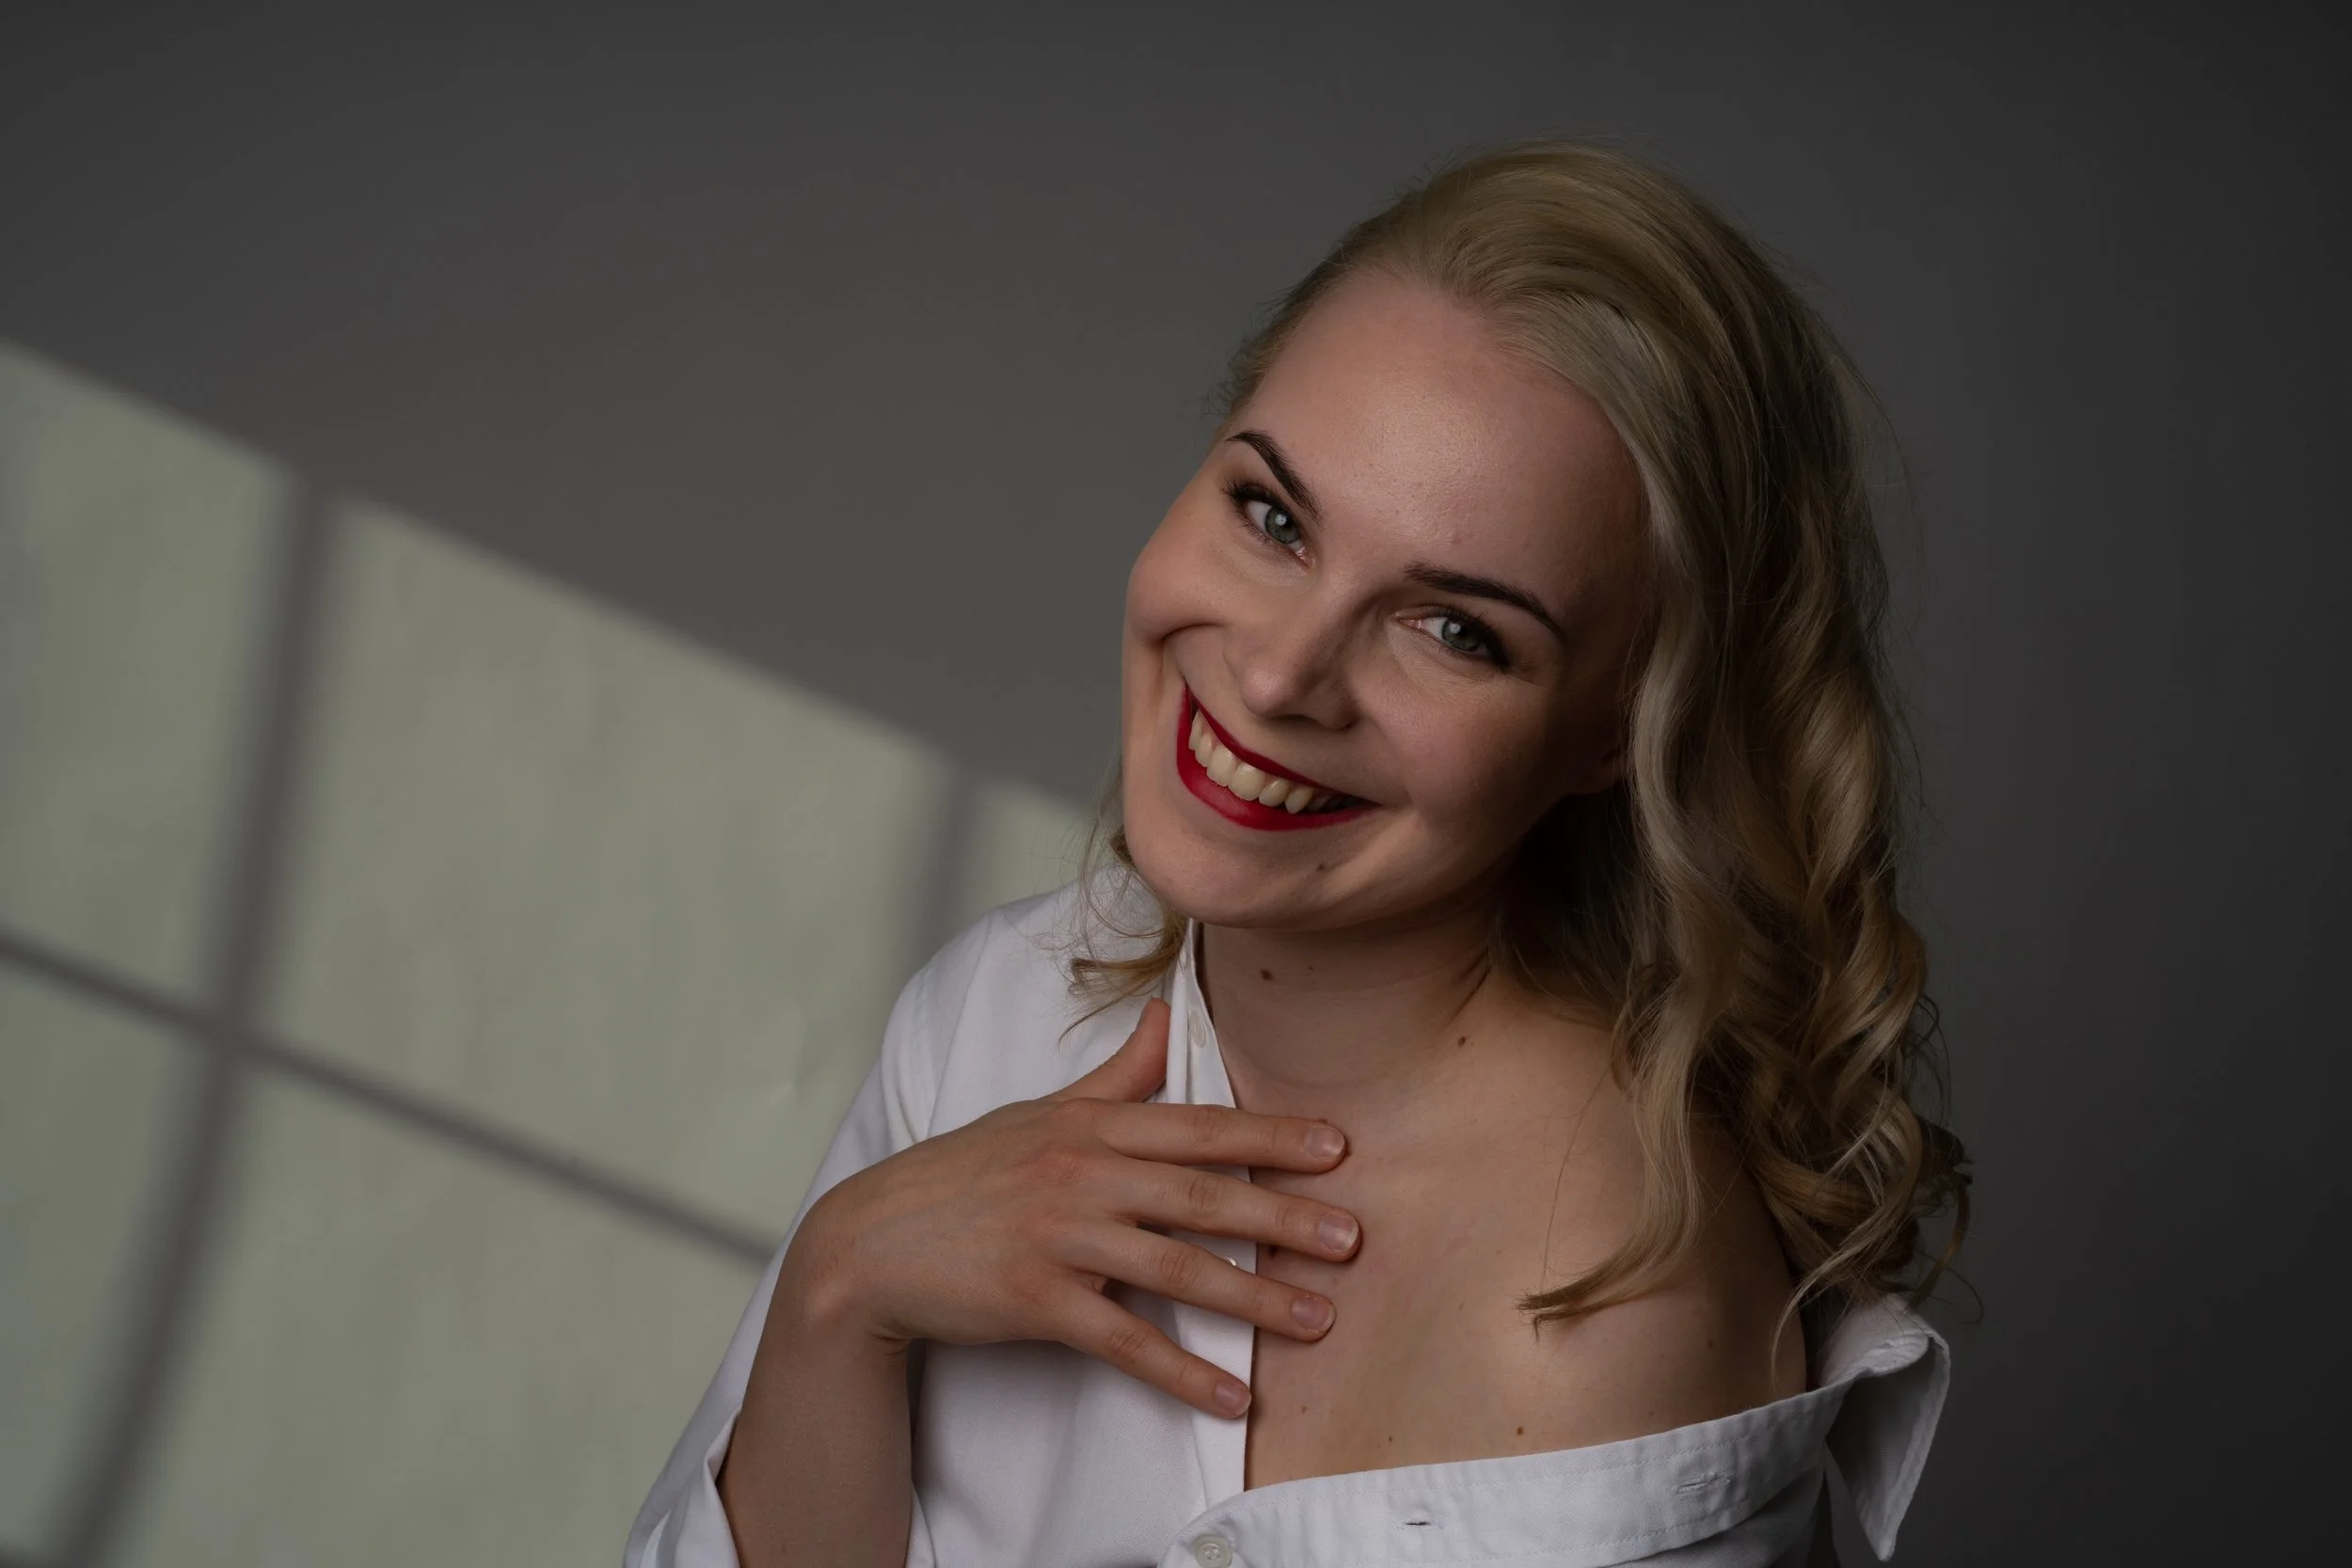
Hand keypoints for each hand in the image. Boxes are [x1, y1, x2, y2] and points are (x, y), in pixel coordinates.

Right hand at [781, 998, 1358, 1416]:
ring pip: (1175, 1270)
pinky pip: (1124, 1341)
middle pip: (1200, 1196)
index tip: (1336, 1148)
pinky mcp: (1036, 1301)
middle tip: (1353, 1239)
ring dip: (1253, 1300)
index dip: (1269, 1138)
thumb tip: (1166, 1017)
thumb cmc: (964, 1174)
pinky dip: (1182, 1372)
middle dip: (1284, 1218)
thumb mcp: (1040, 1113)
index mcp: (1089, 1127)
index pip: (1197, 1128)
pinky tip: (1232, 1394)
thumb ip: (1115, 1076)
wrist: (872, 1240)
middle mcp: (1080, 1175)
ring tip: (1317, 1320)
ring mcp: (1058, 1239)